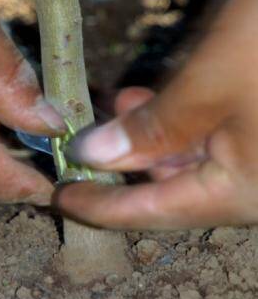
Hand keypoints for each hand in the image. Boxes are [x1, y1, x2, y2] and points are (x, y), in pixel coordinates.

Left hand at [56, 0, 257, 229]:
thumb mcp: (206, 86)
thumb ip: (150, 130)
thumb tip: (93, 157)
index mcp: (242, 191)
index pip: (154, 212)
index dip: (101, 207)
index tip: (60, 198)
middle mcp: (255, 182)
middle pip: (172, 186)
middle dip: (126, 160)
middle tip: (84, 135)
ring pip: (191, 158)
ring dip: (150, 134)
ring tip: (119, 102)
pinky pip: (212, 134)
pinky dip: (179, 118)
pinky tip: (160, 93)